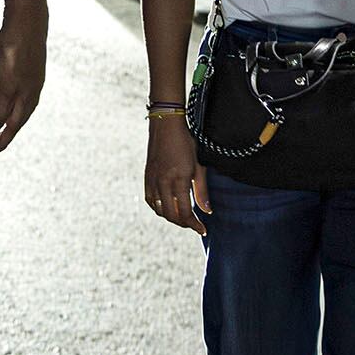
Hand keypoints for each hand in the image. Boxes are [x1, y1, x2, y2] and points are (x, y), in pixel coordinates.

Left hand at [0, 9, 45, 154]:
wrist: (28, 27)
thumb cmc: (4, 44)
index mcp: (10, 88)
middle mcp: (25, 92)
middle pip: (14, 124)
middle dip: (3, 139)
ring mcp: (35, 89)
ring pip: (24, 117)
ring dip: (13, 130)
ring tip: (3, 139)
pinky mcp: (39, 84)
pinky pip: (30, 107)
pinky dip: (22, 118)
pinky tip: (16, 121)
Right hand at [143, 116, 209, 234]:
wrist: (165, 125)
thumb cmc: (186, 142)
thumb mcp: (198, 165)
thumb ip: (201, 190)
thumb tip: (207, 211)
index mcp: (178, 179)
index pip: (185, 212)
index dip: (194, 224)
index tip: (203, 229)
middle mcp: (163, 182)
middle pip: (171, 215)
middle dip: (184, 223)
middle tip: (194, 224)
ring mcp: (152, 180)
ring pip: (159, 210)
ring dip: (171, 217)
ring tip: (182, 216)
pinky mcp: (147, 176)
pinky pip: (150, 200)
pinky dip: (159, 208)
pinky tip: (168, 206)